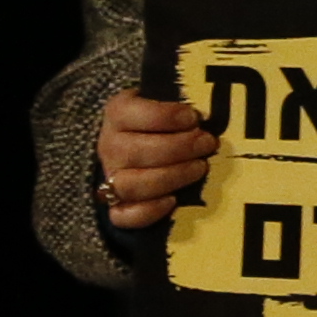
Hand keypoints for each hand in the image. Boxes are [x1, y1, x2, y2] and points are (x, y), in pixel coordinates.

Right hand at [100, 91, 217, 227]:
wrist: (138, 142)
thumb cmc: (160, 119)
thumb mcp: (164, 100)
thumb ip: (178, 103)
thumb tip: (203, 114)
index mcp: (118, 113)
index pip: (131, 113)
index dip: (165, 116)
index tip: (193, 117)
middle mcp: (109, 146)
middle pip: (135, 152)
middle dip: (178, 148)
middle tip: (207, 143)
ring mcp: (110, 177)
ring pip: (131, 185)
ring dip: (171, 177)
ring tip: (199, 168)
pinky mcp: (115, 204)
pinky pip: (123, 216)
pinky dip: (148, 211)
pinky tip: (173, 201)